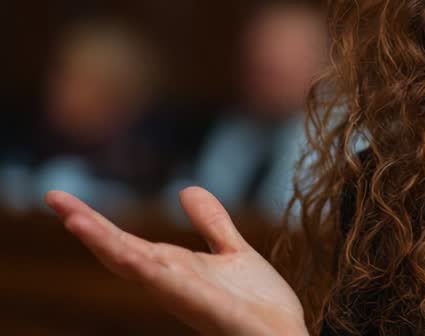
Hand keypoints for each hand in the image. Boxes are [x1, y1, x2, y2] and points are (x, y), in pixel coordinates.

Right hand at [45, 187, 306, 335]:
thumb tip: (186, 189)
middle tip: (53, 196)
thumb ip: (210, 224)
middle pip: (119, 250)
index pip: (123, 241)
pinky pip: (173, 288)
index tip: (60, 198)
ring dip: (106, 244)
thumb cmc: (256, 303)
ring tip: (74, 219)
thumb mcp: (231, 251)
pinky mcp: (205, 307)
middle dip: (87, 225)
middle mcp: (169, 281)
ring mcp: (183, 294)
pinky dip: (151, 272)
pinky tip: (134, 257)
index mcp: (172, 267)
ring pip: (135, 267)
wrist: (284, 334)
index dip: (93, 221)